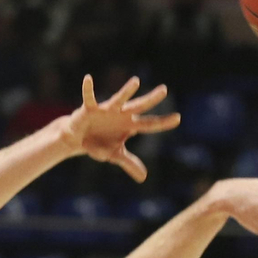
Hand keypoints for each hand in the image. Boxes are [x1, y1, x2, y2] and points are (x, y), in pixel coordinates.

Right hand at [60, 76, 180, 182]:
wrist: (79, 138)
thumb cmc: (100, 143)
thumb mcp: (115, 155)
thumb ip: (129, 163)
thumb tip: (144, 178)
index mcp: (129, 125)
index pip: (149, 124)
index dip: (163, 123)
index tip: (178, 118)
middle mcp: (121, 114)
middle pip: (139, 106)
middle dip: (151, 99)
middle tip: (164, 90)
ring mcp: (106, 109)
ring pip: (119, 99)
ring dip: (127, 91)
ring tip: (136, 81)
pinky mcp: (89, 108)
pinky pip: (89, 97)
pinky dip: (88, 88)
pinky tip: (87, 78)